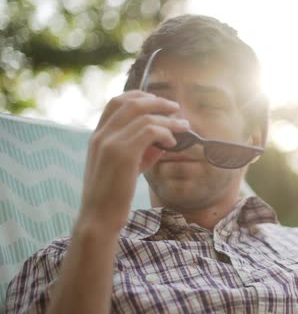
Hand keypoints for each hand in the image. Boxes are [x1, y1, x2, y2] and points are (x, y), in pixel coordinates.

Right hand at [78, 90, 188, 233]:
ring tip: (183, 126)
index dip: (139, 96)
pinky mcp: (123, 154)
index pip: (116, 102)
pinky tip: (173, 143)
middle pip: (131, 102)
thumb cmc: (113, 196)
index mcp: (97, 136)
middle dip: (157, 102)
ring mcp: (110, 143)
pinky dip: (166, 132)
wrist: (99, 218)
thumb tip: (163, 139)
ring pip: (144, 116)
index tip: (157, 101)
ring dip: (168, 118)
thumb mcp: (126, 167)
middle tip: (175, 108)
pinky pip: (150, 131)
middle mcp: (101, 136)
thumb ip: (142, 150)